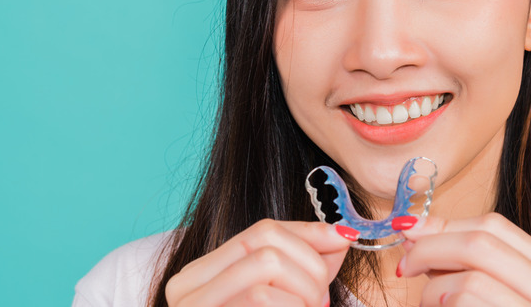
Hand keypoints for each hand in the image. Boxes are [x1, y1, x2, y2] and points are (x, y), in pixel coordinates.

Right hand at [165, 219, 353, 306]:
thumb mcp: (280, 300)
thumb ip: (306, 266)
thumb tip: (340, 234)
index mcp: (201, 274)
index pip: (261, 231)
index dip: (308, 233)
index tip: (344, 241)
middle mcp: (186, 286)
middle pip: (265, 243)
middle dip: (309, 267)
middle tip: (321, 301)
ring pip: (266, 267)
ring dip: (304, 291)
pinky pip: (261, 297)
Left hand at [395, 213, 530, 305]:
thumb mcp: (492, 294)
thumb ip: (465, 263)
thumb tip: (414, 228)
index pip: (494, 227)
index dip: (442, 226)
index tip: (408, 234)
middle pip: (481, 244)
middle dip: (429, 250)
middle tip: (404, 268)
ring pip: (469, 282)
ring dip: (432, 293)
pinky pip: (466, 304)